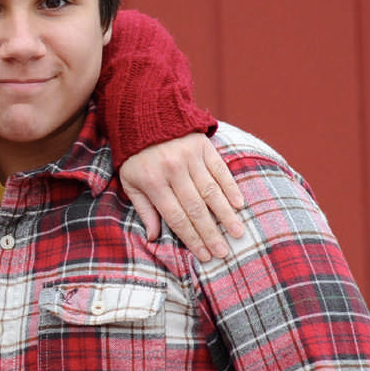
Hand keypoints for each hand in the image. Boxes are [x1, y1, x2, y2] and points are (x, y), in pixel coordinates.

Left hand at [117, 133, 244, 260]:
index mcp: (153, 183)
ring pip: (211, 192)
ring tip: (237, 233)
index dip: (191, 238)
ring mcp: (190, 158)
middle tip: (224, 252)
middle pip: (196, 208)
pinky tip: (239, 204)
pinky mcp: (203, 147)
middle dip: (211, 233)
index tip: (204, 255)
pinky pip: (220, 170)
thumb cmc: (136, 156)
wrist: (146, 115)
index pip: (176, 217)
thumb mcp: (130, 182)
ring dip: (226, 215)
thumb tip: (153, 237)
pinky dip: (230, 188)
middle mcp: (173, 171)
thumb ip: (144, 209)